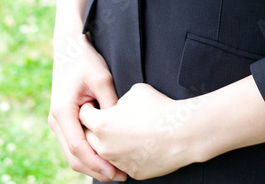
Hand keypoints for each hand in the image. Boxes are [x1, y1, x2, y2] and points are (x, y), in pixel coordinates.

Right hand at [48, 31, 126, 181]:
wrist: (68, 47)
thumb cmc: (86, 61)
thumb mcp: (102, 79)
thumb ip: (109, 106)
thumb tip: (120, 130)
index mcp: (63, 111)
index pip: (78, 147)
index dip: (96, 164)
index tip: (115, 173)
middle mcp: (55, 120)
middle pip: (73, 157)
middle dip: (96, 170)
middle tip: (120, 177)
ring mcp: (57, 121)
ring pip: (72, 154)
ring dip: (92, 165)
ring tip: (116, 171)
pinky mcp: (63, 120)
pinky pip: (74, 144)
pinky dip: (88, 155)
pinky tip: (106, 157)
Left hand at [80, 82, 200, 179]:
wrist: (181, 133)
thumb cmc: (158, 108)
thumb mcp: (135, 91)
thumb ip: (118, 100)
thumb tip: (116, 107)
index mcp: (102, 124)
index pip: (83, 115)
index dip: (89, 107)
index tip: (96, 105)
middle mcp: (105, 147)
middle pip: (88, 138)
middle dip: (94, 128)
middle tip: (105, 119)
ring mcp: (118, 162)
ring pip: (105, 153)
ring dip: (109, 143)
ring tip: (123, 132)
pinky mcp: (132, 173)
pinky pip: (122, 163)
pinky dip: (126, 154)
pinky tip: (138, 144)